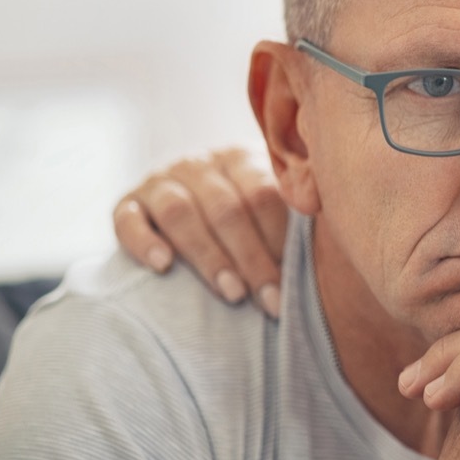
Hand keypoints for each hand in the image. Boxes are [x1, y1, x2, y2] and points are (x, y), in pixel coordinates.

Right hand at [113, 146, 287, 315]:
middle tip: (269, 300)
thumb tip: (333, 246)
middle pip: (226, 208)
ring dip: (207, 256)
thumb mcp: (271, 208)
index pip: (262, 194)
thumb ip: (292, 216)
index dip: (280, 239)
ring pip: (180, 212)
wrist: (186, 209)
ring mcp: (159, 181)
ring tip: (231, 293)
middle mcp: (198, 164)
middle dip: (251, 258)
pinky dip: (144, 242)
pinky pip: (128, 220)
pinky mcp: (126, 204)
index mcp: (240, 159)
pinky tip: (163, 268)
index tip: (294, 282)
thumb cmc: (246, 220)